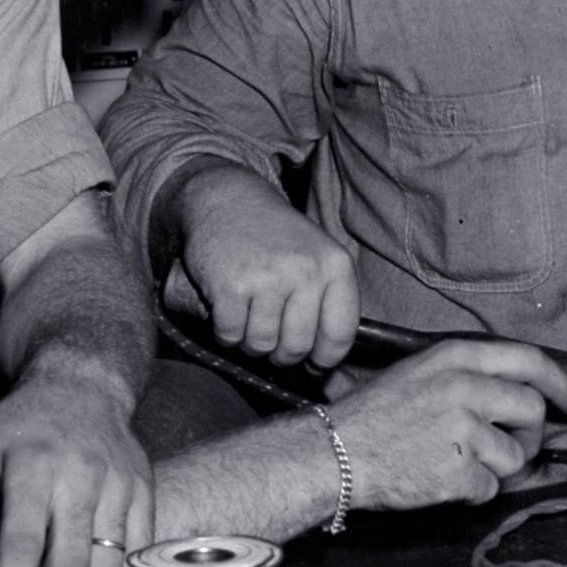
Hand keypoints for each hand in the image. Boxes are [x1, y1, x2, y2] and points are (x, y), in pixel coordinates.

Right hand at [171, 168, 359, 369]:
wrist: (229, 200)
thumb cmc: (277, 240)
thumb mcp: (317, 258)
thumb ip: (327, 304)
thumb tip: (326, 366)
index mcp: (336, 265)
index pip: (341, 334)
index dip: (325, 358)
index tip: (313, 363)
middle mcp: (305, 270)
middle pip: (297, 346)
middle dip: (282, 354)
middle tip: (272, 338)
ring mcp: (267, 278)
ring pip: (261, 345)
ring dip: (251, 342)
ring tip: (249, 316)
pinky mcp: (230, 285)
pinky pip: (230, 336)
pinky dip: (225, 332)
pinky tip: (228, 307)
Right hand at [329, 341, 566, 511]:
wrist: (334, 454)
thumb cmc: (374, 414)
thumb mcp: (419, 371)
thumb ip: (470, 375)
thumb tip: (523, 393)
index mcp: (456, 357)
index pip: (530, 360)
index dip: (560, 384)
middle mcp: (464, 387)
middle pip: (532, 411)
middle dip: (528, 436)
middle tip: (505, 447)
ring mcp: (462, 429)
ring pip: (515, 456)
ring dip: (495, 468)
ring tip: (457, 463)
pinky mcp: (457, 471)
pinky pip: (489, 488)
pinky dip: (471, 492)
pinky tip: (441, 480)